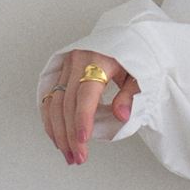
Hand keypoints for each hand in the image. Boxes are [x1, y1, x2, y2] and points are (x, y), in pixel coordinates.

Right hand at [40, 49, 141, 166]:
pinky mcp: (60, 70)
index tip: (83, 141)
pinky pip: (49, 97)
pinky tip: (56, 136)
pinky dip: (50, 119)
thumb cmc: (135, 53)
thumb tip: (121, 116)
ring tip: (68, 153)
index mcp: (98, 59)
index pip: (85, 95)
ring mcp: (66, 64)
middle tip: (78, 157)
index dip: (82, 120)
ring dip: (58, 131)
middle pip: (66, 103)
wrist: (126, 32)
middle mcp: (77, 60)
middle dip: (70, 134)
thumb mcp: (140, 73)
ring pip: (53, 102)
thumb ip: (130, 95)